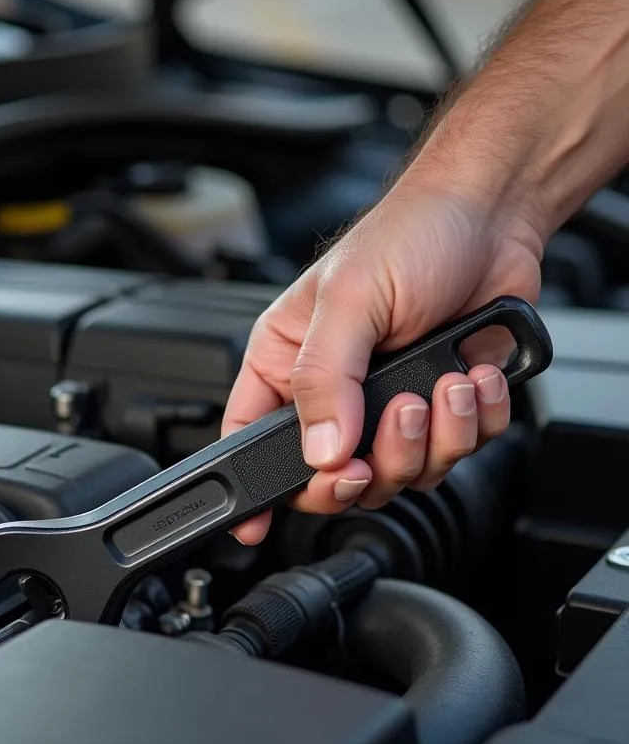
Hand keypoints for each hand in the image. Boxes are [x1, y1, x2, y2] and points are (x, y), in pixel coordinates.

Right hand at [222, 179, 544, 543]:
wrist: (492, 218)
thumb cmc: (409, 235)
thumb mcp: (348, 301)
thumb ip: (326, 379)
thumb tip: (321, 450)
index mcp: (287, 362)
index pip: (251, 439)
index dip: (254, 488)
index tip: (256, 525)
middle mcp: (334, 392)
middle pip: (332, 476)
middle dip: (372, 463)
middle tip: (393, 423)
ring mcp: (388, 406)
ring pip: (400, 475)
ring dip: (432, 438)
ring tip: (442, 383)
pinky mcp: (441, 411)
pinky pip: (455, 455)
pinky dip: (475, 423)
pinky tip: (471, 375)